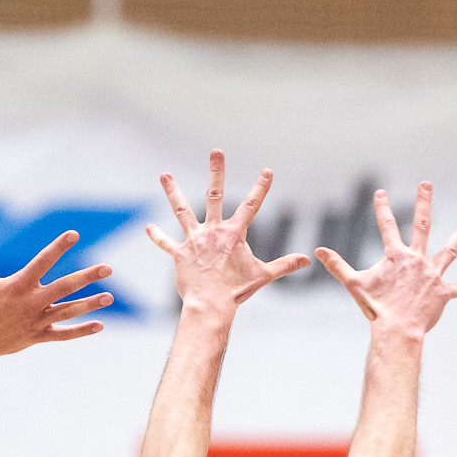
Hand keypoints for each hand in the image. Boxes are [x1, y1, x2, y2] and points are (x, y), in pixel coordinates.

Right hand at [0, 229, 113, 360]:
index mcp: (19, 285)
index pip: (43, 261)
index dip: (58, 247)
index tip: (74, 234)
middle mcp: (31, 302)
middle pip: (64, 287)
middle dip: (86, 277)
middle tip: (107, 268)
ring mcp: (36, 321)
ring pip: (68, 311)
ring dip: (90, 304)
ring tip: (109, 297)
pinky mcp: (38, 336)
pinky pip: (63, 335)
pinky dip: (81, 331)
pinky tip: (99, 325)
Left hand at [147, 151, 308, 309]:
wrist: (210, 304)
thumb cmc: (237, 291)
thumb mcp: (264, 275)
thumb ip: (285, 264)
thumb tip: (308, 260)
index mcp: (234, 234)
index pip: (252, 205)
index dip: (261, 188)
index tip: (267, 171)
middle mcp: (213, 231)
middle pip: (215, 194)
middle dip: (216, 171)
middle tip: (216, 151)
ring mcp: (194, 241)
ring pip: (182, 210)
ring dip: (173, 192)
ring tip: (165, 174)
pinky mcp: (179, 254)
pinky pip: (166, 243)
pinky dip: (157, 237)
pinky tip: (149, 228)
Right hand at [317, 182, 456, 334]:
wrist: (397, 330)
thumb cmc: (375, 308)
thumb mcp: (353, 284)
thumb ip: (337, 266)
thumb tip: (317, 252)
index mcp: (396, 256)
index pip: (387, 226)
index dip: (382, 208)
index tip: (380, 193)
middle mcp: (417, 260)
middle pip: (422, 225)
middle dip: (424, 202)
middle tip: (426, 184)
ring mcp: (432, 275)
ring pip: (449, 250)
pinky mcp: (442, 293)